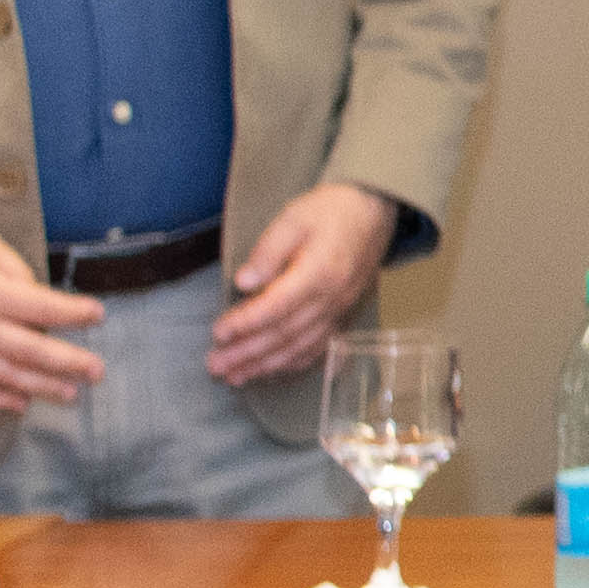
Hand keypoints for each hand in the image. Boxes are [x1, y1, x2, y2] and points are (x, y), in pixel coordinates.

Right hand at [0, 221, 104, 411]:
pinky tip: (21, 402)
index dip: (75, 314)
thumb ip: (17, 271)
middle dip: (70, 363)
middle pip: (32, 351)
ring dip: (42, 388)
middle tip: (96, 371)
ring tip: (69, 393)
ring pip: (7, 376)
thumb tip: (40, 296)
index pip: (45, 308)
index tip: (97, 316)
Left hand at [211, 182, 401, 382]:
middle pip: (285, 334)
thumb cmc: (330, 211)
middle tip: (216, 366)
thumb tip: (244, 282)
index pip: (276, 307)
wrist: (372, 210)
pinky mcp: (344, 314)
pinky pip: (319, 347)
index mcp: (319, 273)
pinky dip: (294, 364)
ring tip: (236, 377)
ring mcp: (340, 310)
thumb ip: (268, 250)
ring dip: (266, 366)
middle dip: (248, 354)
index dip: (246, 323)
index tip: (218, 333)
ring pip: (301, 347)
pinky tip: (273, 372)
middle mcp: (332, 298)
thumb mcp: (293, 218)